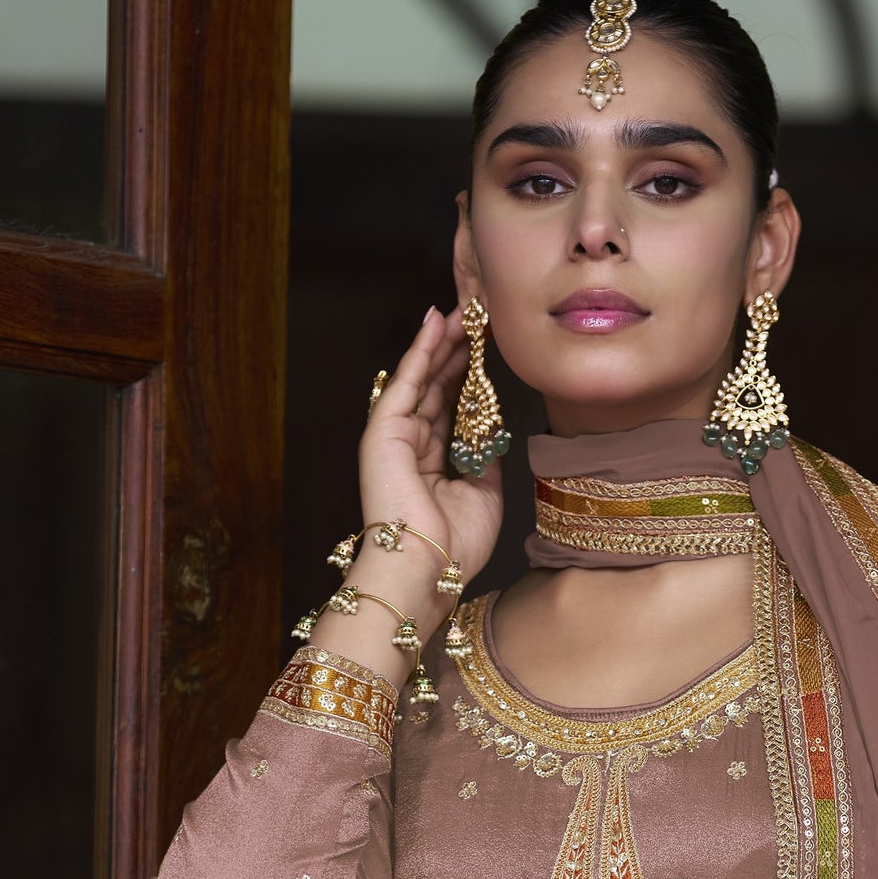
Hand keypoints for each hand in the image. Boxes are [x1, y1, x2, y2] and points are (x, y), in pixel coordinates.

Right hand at [357, 301, 503, 617]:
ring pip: (422, 379)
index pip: (453, 410)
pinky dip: (420, 351)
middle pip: (437, 388)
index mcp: (434, 464)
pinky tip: (435, 324)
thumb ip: (486, 459)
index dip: (470, 379)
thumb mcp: (485, 495)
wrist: (428, 567)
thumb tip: (493, 430)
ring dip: (443, 344)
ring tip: (464, 311)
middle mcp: (412, 447)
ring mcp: (396, 437)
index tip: (490, 351)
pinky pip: (405, 382)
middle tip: (480, 319)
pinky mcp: (384, 431)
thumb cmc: (455, 545)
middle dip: (457, 353)